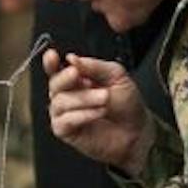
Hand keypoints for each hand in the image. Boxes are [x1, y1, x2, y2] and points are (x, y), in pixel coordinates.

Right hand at [45, 50, 150, 173]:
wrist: (136, 130)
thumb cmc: (127, 104)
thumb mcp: (116, 76)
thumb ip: (94, 66)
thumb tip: (71, 58)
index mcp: (75, 79)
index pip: (56, 69)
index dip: (50, 63)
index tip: (52, 56)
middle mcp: (66, 95)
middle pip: (55, 84)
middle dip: (69, 80)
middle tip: (89, 82)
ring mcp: (63, 114)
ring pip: (60, 102)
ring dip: (84, 99)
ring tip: (105, 100)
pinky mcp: (65, 131)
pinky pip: (64, 120)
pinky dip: (82, 115)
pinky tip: (98, 113)